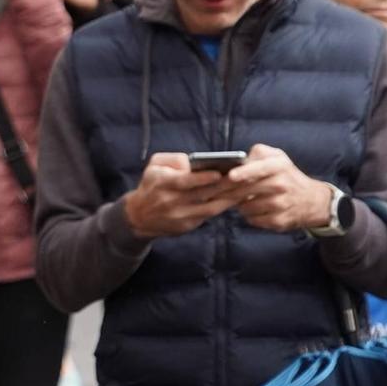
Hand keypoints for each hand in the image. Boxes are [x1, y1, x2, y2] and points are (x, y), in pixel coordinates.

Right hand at [122, 152, 238, 238]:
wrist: (139, 216)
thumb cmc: (151, 185)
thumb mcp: (153, 166)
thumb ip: (172, 159)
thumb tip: (193, 162)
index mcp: (162, 183)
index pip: (184, 181)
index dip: (202, 178)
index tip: (219, 173)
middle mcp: (171, 201)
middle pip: (203, 194)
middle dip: (225, 186)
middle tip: (245, 178)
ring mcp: (180, 216)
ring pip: (211, 207)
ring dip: (230, 199)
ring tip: (247, 189)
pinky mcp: (187, 226)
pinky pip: (210, 215)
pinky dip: (224, 207)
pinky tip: (237, 199)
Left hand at [224, 145, 333, 232]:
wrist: (312, 200)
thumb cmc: (286, 175)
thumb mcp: (277, 157)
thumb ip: (258, 154)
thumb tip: (238, 160)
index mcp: (278, 166)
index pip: (259, 169)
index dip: (243, 173)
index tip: (231, 176)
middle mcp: (281, 185)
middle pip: (245, 190)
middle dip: (225, 191)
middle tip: (212, 192)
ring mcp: (281, 204)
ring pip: (246, 206)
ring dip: (238, 204)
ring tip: (241, 199)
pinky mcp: (279, 221)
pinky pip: (252, 219)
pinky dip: (248, 215)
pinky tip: (253, 209)